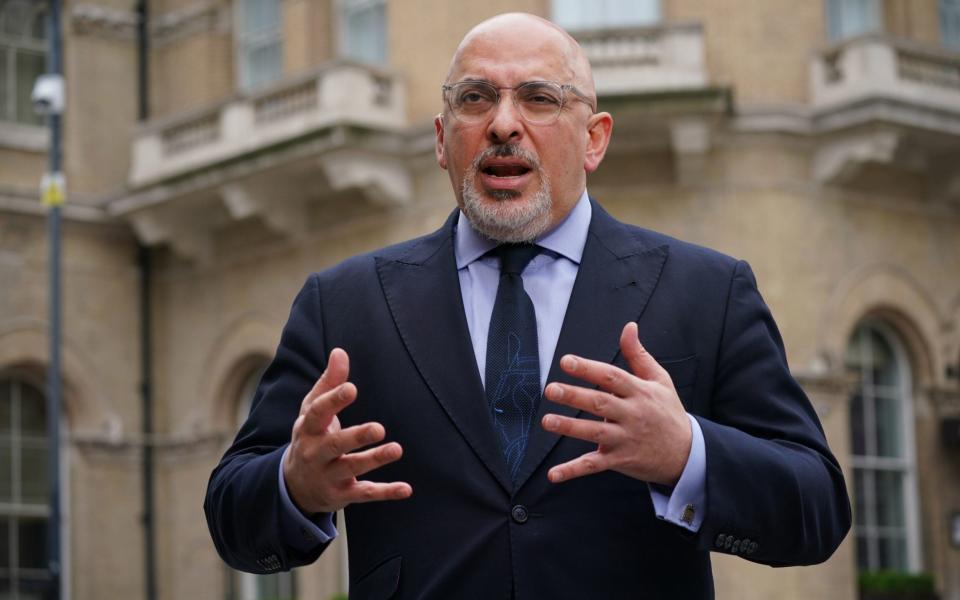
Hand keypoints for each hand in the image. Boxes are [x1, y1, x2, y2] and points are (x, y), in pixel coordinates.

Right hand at [283, 348, 411, 513]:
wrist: (294, 486)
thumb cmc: (311, 436)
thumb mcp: (312, 411)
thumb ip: (328, 383)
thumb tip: (340, 352)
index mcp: (308, 428)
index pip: (318, 413)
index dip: (333, 401)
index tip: (351, 388)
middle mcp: (316, 453)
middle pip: (335, 444)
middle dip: (356, 437)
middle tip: (378, 428)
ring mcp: (329, 476)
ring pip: (351, 468)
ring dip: (374, 460)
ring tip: (396, 449)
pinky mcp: (343, 494)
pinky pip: (365, 494)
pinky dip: (386, 492)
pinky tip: (406, 489)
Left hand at [541, 322, 691, 486]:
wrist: (688, 454)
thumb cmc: (668, 412)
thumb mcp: (660, 380)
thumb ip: (638, 355)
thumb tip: (628, 327)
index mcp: (640, 392)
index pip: (611, 377)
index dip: (589, 369)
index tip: (566, 361)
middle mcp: (632, 414)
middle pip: (600, 403)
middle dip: (575, 396)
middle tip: (551, 389)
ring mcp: (625, 439)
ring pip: (595, 432)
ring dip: (570, 427)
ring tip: (547, 421)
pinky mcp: (620, 460)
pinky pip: (594, 465)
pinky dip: (573, 470)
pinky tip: (554, 474)